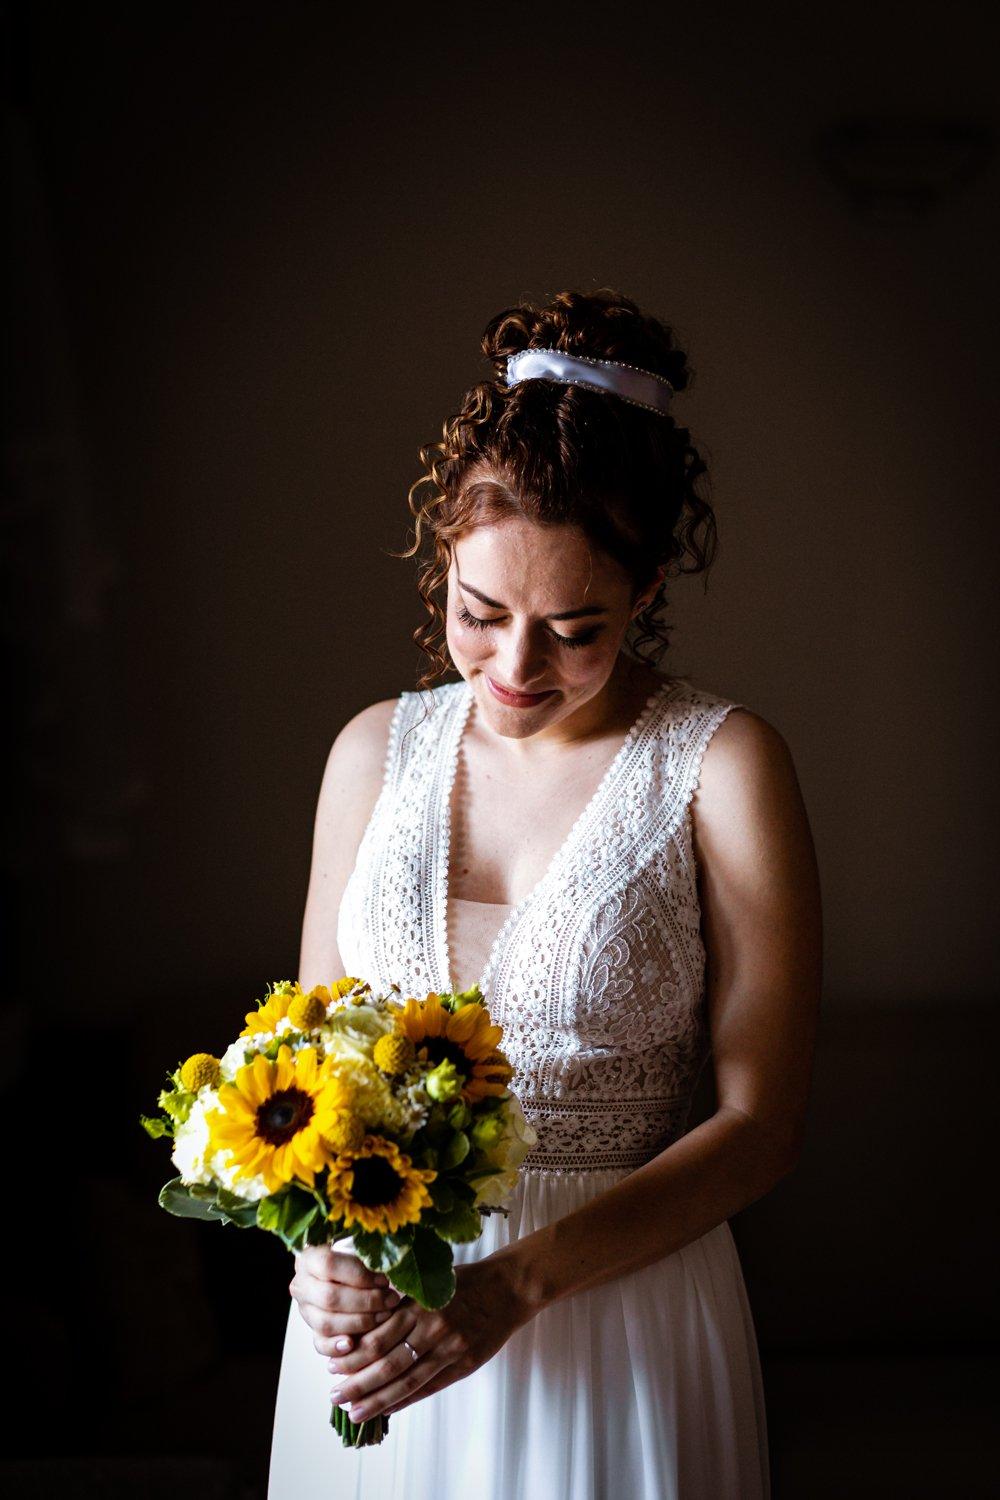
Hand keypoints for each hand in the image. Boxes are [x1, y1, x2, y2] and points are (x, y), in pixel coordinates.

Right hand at [289, 1242, 403, 1360]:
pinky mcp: (313, 1331)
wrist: (346, 1275)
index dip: (359, 1275)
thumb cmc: (356, 1260)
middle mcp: (302, 1285)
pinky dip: (337, 1346)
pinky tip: (353, 1344)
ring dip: (359, 1322)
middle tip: (390, 1300)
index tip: (383, 1280)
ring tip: (384, 1315)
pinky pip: (320, 1344)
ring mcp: (305, 1310)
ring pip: (326, 1322)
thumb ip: (367, 1258)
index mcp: (309, 1258)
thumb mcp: (360, 1250)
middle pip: (329, 1297)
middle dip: (365, 1301)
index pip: (329, 1265)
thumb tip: (383, 1275)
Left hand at [325, 1252, 537, 1424]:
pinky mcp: (464, 1363)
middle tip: (335, 1397)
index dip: (353, 1356)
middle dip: (358, 1384)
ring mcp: (450, 1348)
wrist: (507, 1288)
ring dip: (378, 1399)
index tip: (332, 1367)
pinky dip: (406, 1400)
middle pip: (388, 1363)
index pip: (377, 1337)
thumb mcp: (429, 1285)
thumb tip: (366, 1329)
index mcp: (418, 1304)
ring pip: (407, 1381)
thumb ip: (401, 1305)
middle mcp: (432, 1327)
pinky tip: (389, 1409)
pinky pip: (430, 1387)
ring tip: (355, 1412)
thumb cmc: (464, 1283)